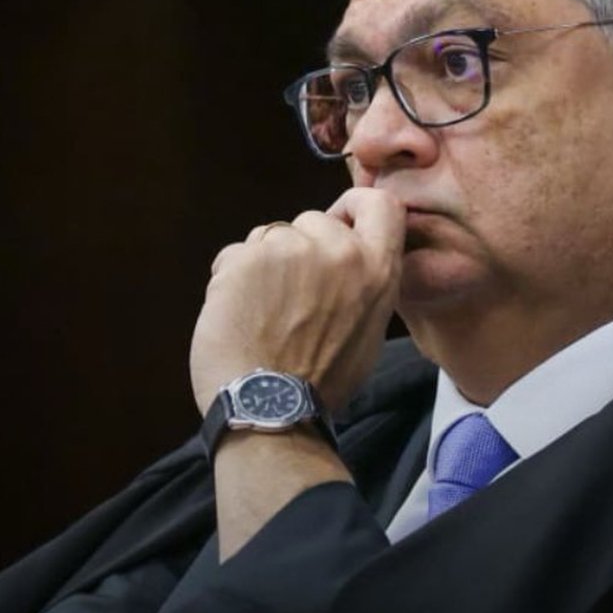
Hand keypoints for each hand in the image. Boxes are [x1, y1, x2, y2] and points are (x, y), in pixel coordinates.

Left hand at [190, 187, 405, 415]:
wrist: (270, 408)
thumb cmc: (321, 381)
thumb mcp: (368, 330)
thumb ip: (362, 283)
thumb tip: (345, 260)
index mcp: (376, 270)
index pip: (381, 203)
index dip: (355, 207)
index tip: (340, 222)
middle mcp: (337, 250)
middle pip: (313, 220)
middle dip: (299, 248)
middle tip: (290, 294)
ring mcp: (289, 250)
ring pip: (270, 236)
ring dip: (262, 265)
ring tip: (260, 312)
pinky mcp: (246, 258)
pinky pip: (235, 255)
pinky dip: (231, 279)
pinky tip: (235, 315)